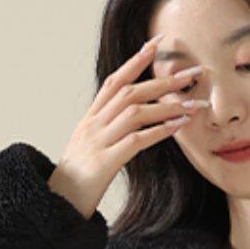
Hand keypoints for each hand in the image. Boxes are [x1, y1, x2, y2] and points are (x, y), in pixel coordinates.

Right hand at [48, 34, 207, 218]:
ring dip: (167, 107)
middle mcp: (93, 125)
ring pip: (135, 113)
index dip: (135, 61)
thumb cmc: (76, 181)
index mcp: (89, 119)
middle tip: (192, 74)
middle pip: (130, 93)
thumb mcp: (88, 148)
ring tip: (193, 104)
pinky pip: (136, 141)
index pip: (114, 81)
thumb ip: (107, 131)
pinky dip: (159, 131)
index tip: (156, 44)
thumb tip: (131, 121)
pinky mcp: (105, 163)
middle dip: (163, 82)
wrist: (56, 205)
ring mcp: (98, 142)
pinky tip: (178, 127)